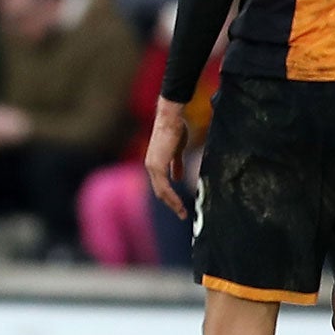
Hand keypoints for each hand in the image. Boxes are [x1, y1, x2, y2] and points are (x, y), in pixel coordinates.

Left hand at [146, 99, 190, 220]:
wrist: (172, 119)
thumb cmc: (175, 131)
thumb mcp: (177, 152)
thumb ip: (176, 165)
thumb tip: (178, 179)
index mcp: (155, 164)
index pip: (161, 185)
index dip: (170, 197)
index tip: (180, 207)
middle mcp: (151, 167)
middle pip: (160, 192)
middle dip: (171, 204)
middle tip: (182, 215)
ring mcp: (152, 167)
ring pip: (161, 192)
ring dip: (172, 204)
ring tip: (182, 213)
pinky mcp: (157, 165)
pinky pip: (164, 186)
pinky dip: (172, 197)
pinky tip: (179, 204)